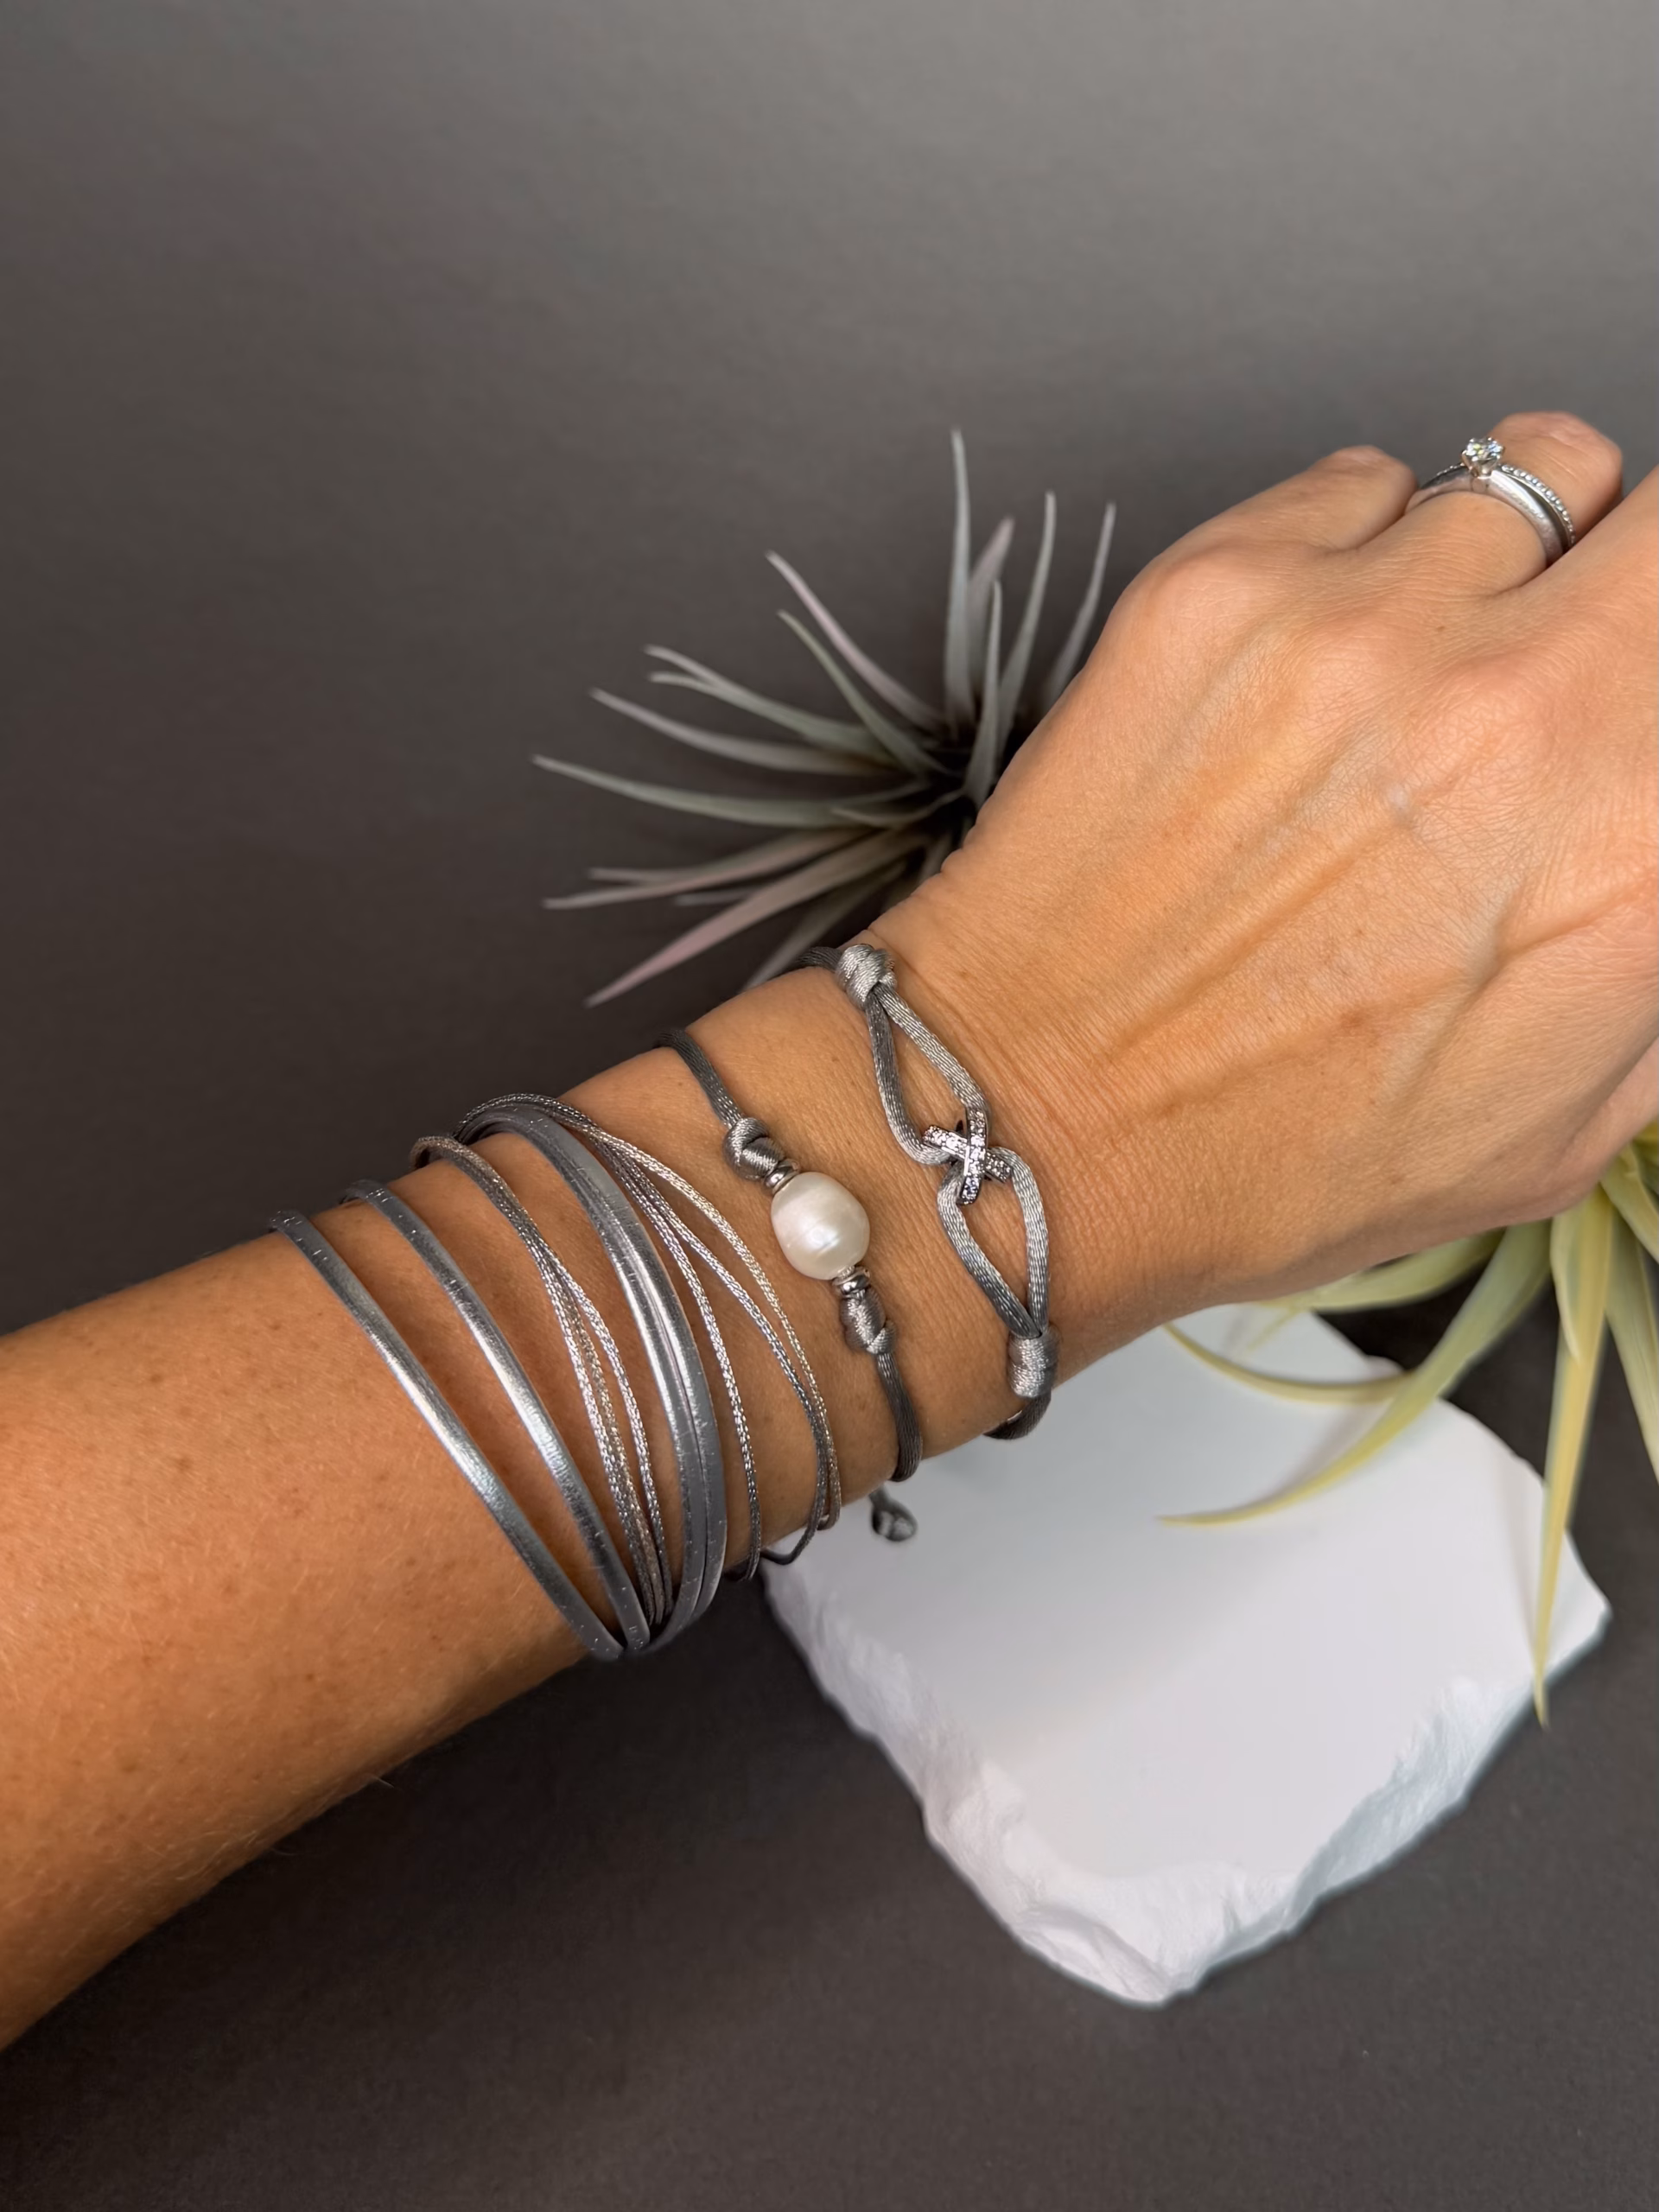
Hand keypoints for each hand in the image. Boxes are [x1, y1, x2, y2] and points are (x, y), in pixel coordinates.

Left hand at [875, 413, 1657, 1347]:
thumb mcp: (1556, 1126)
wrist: (1038, 1120)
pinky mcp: (1224, 586)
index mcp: (1637, 850)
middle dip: (1627, 576)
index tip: (1628, 704)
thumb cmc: (1269, 1150)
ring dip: (1491, 566)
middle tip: (1570, 644)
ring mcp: (1366, 628)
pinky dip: (1354, 550)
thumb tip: (1657, 840)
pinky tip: (1306, 666)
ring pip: (1521, 476)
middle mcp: (1524, 712)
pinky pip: (1364, 483)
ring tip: (1417, 673)